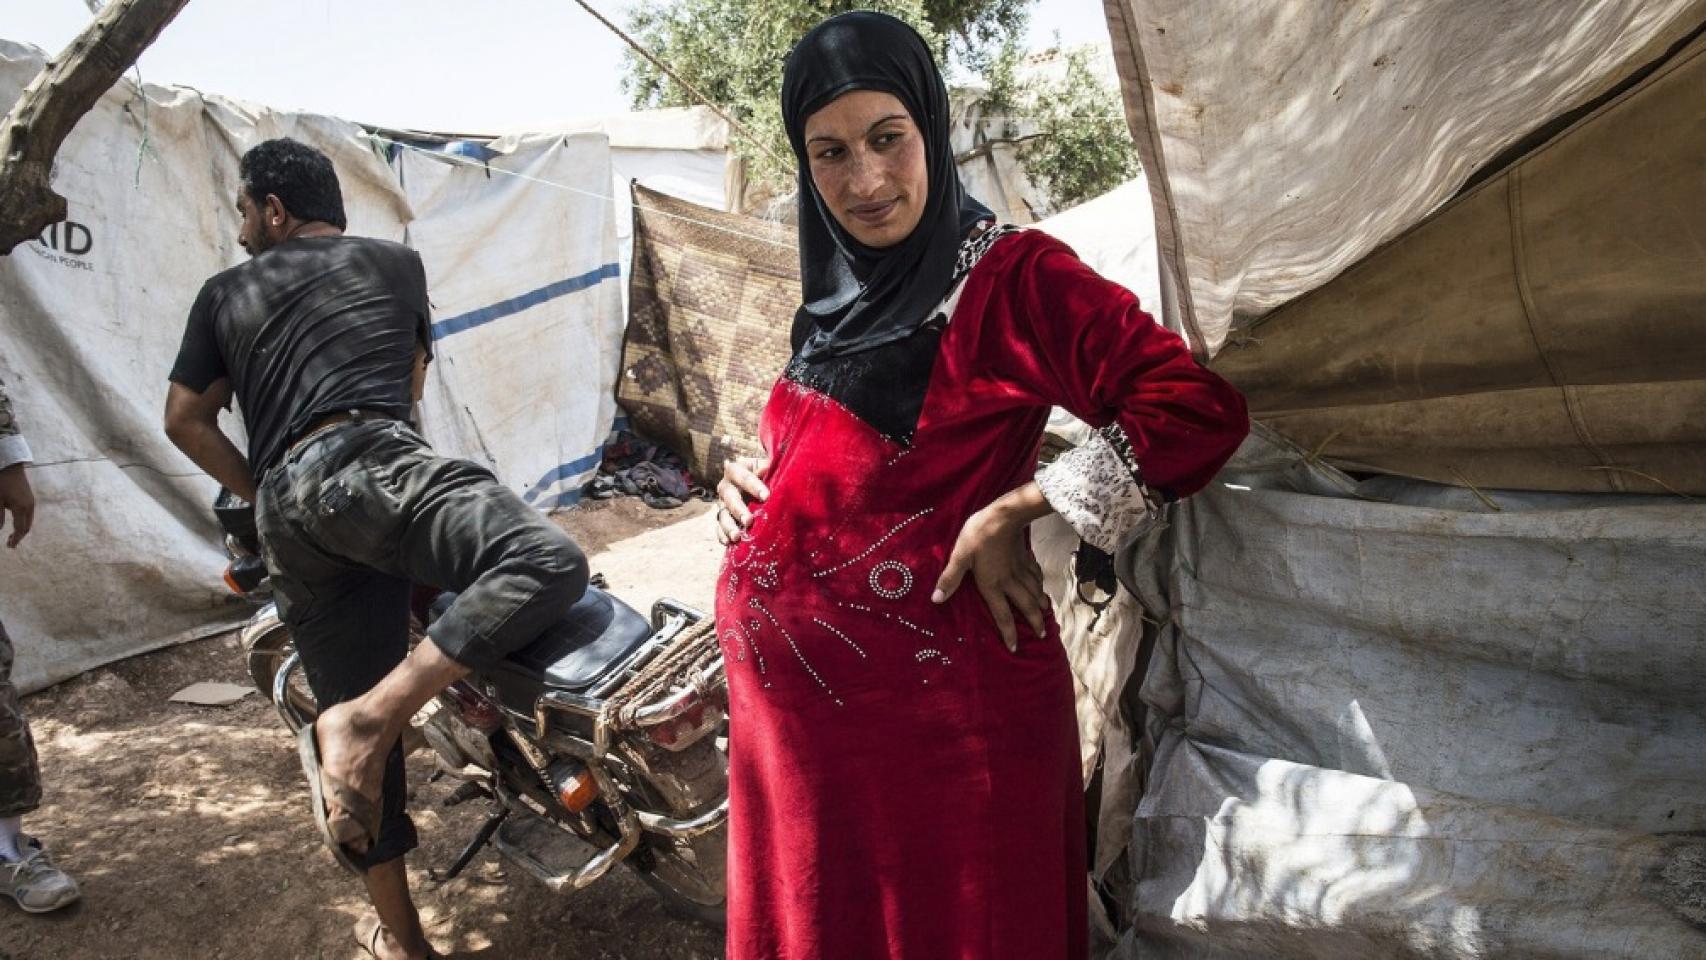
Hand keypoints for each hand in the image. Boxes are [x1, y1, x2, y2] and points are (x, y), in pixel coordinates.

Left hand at [0, 463, 35, 547]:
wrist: (11, 465)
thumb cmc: (2, 482)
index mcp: (22, 508)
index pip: (20, 529)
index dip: (15, 539)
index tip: (10, 547)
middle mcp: (29, 507)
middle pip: (27, 526)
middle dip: (19, 536)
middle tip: (10, 543)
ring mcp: (31, 501)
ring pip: (29, 520)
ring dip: (21, 529)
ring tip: (12, 534)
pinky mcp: (30, 498)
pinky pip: (28, 514)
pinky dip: (23, 521)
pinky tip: (16, 521)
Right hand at [715, 455, 770, 544]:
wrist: (763, 488)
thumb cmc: (768, 474)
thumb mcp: (769, 467)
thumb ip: (769, 467)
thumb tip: (766, 468)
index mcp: (737, 469)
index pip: (741, 475)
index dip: (753, 485)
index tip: (766, 496)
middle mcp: (726, 486)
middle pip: (729, 497)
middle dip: (738, 509)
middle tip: (749, 521)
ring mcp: (723, 503)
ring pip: (722, 514)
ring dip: (729, 526)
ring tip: (737, 537)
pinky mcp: (724, 518)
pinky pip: (719, 528)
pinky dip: (722, 535)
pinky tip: (729, 543)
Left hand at [932, 483, 1053, 651]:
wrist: (1004, 515)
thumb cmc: (978, 535)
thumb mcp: (960, 556)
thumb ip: (950, 579)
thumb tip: (936, 600)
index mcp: (993, 585)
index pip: (1002, 615)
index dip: (1008, 633)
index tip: (1014, 647)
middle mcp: (1010, 582)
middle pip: (1026, 606)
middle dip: (1034, 622)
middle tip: (1041, 635)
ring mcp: (1021, 569)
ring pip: (1035, 592)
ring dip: (1041, 605)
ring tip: (1046, 615)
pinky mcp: (1026, 557)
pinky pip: (1036, 575)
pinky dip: (1041, 584)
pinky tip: (1042, 587)